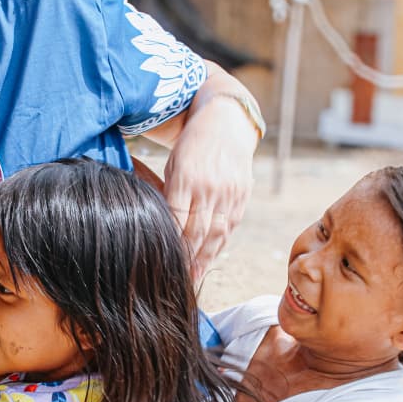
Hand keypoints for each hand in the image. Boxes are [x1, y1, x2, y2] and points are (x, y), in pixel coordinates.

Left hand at [162, 95, 255, 280]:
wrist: (227, 123)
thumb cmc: (190, 145)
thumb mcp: (174, 163)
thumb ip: (170, 193)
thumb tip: (161, 225)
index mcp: (186, 178)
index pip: (176, 218)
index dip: (170, 242)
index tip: (160, 260)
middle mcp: (210, 187)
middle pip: (197, 231)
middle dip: (186, 257)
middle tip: (176, 278)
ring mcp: (229, 193)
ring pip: (216, 234)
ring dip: (204, 258)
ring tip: (193, 276)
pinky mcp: (242, 196)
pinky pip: (230, 227)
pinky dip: (220, 245)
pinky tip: (210, 258)